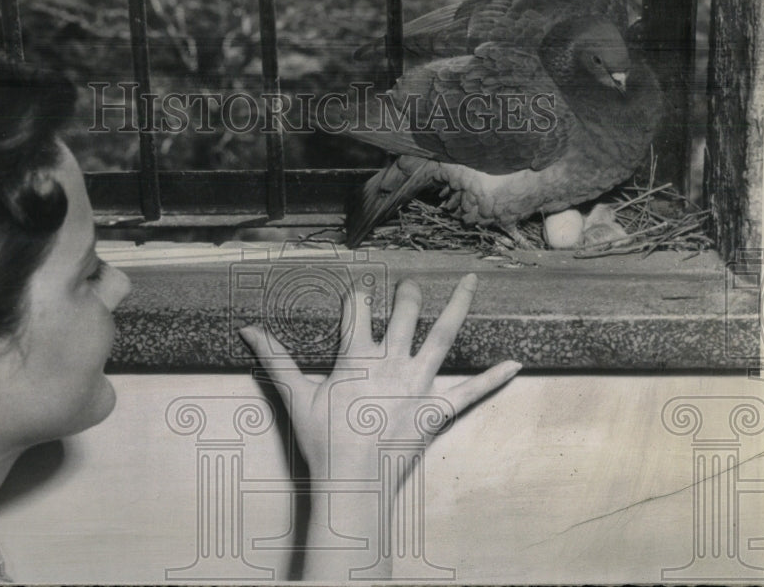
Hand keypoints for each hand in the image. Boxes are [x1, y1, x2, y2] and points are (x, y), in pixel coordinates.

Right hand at [240, 273, 521, 481]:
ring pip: (443, 336)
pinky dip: (493, 378)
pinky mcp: (438, 409)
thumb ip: (274, 358)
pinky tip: (515, 363)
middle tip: (410, 282)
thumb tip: (248, 329)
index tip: (359, 289)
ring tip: (471, 280)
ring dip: (458, 306)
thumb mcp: (295, 395)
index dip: (357, 297)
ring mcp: (419, 383)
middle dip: (406, 294)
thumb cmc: (323, 440)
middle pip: (403, 314)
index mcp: (357, 356)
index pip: (357, 311)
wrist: (353, 482)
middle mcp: (392, 361)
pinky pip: (471, 391)